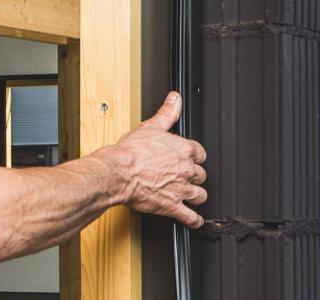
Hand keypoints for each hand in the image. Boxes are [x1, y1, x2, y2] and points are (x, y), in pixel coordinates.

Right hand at [99, 92, 207, 226]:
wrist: (118, 172)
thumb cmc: (131, 152)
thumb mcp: (151, 127)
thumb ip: (167, 113)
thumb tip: (175, 98)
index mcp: (185, 150)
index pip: (200, 154)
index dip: (195, 157)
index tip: (190, 159)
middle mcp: (186, 170)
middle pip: (201, 175)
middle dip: (195, 176)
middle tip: (187, 176)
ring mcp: (181, 190)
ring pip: (200, 195)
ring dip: (197, 195)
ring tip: (194, 195)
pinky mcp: (172, 207)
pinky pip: (190, 217)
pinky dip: (194, 220)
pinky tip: (195, 220)